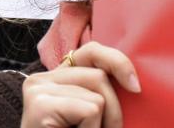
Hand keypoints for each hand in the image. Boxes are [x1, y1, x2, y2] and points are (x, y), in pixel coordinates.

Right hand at [21, 41, 139, 127]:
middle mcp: (41, 79)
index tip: (136, 88)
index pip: (91, 52)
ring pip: (98, 94)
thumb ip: (99, 95)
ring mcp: (37, 89)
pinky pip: (90, 109)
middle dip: (113, 109)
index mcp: (55, 79)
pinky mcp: (40, 103)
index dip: (117, 61)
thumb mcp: (91, 119)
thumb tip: (133, 80)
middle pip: (99, 75)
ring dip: (104, 124)